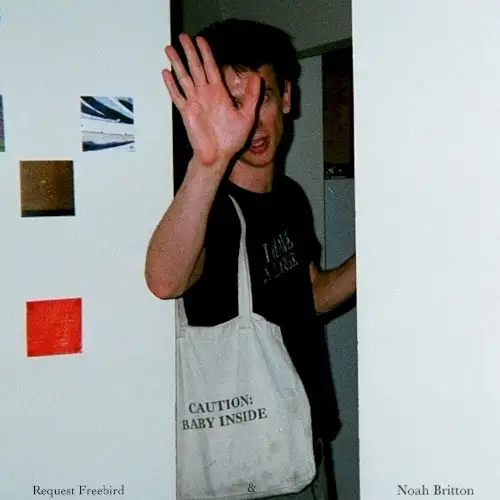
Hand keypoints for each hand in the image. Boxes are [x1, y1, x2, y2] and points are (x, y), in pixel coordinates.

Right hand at [162, 34, 261, 167]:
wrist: (219, 156)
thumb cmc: (233, 139)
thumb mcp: (248, 116)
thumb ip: (252, 96)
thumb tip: (258, 76)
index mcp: (219, 93)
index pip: (211, 68)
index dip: (206, 53)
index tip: (201, 40)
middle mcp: (205, 94)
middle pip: (195, 68)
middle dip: (189, 52)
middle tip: (183, 36)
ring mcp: (195, 102)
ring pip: (184, 78)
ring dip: (177, 63)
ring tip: (169, 48)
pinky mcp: (186, 112)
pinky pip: (177, 95)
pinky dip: (171, 84)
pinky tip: (165, 72)